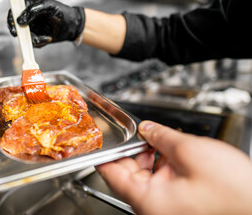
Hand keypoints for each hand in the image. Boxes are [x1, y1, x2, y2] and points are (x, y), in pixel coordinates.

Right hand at [7, 0, 84, 46]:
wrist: (72, 25)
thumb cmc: (62, 12)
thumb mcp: (48, 7)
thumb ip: (33, 11)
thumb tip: (20, 20)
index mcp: (28, 5)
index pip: (14, 11)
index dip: (11, 19)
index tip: (14, 28)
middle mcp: (27, 17)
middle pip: (16, 26)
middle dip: (21, 34)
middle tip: (25, 38)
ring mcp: (31, 27)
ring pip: (24, 36)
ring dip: (33, 39)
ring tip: (45, 38)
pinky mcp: (36, 36)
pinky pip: (32, 43)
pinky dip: (39, 42)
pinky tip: (48, 38)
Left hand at [96, 121, 251, 214]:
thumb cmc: (234, 194)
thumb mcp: (191, 153)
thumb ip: (162, 136)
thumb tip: (147, 128)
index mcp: (147, 200)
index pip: (110, 173)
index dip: (104, 152)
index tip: (102, 139)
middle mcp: (152, 207)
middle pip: (127, 173)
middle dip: (133, 149)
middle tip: (140, 133)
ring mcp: (165, 207)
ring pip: (145, 176)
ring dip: (150, 156)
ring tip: (160, 141)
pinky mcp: (177, 205)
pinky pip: (160, 182)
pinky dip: (163, 165)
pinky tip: (172, 153)